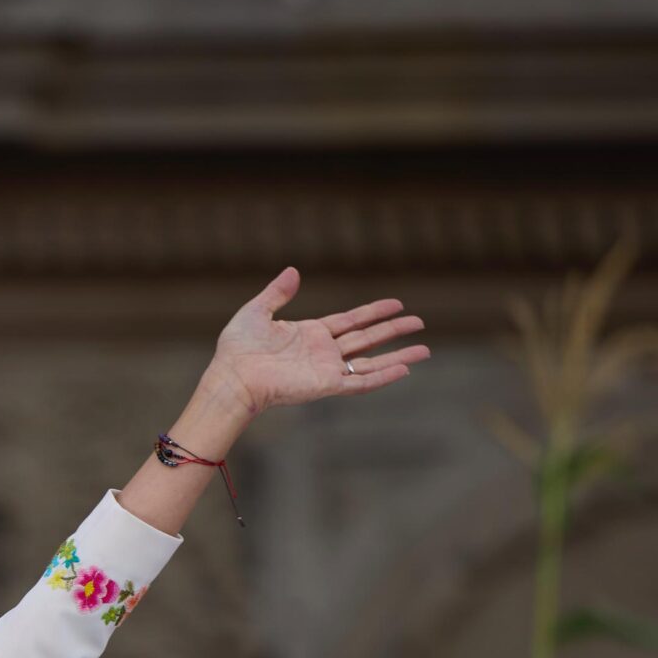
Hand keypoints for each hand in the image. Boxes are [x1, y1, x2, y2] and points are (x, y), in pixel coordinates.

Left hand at [201, 268, 428, 419]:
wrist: (232, 377)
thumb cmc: (237, 349)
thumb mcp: (257, 312)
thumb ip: (277, 293)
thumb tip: (293, 271)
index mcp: (309, 335)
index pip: (351, 321)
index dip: (374, 312)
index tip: (397, 304)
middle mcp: (322, 353)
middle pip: (367, 338)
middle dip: (393, 330)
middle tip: (419, 322)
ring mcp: (326, 370)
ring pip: (371, 362)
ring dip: (398, 355)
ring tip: (425, 349)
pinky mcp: (326, 385)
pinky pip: (360, 382)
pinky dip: (383, 376)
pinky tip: (404, 368)